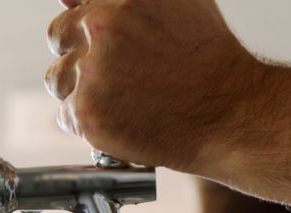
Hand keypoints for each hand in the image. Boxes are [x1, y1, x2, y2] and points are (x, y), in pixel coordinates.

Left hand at [44, 0, 290, 203]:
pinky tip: (124, 119)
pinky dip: (90, 122)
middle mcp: (101, 26)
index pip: (74, 2)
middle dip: (81, 53)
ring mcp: (92, 71)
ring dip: (80, 89)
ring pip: (58, 78)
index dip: (86, 21)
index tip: (96, 39)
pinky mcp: (88, 113)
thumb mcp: (182, 1)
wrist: (233, 115)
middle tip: (118, 74)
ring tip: (124, 100)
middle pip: (58, 35)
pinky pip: (67, 115)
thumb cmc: (213, 61)